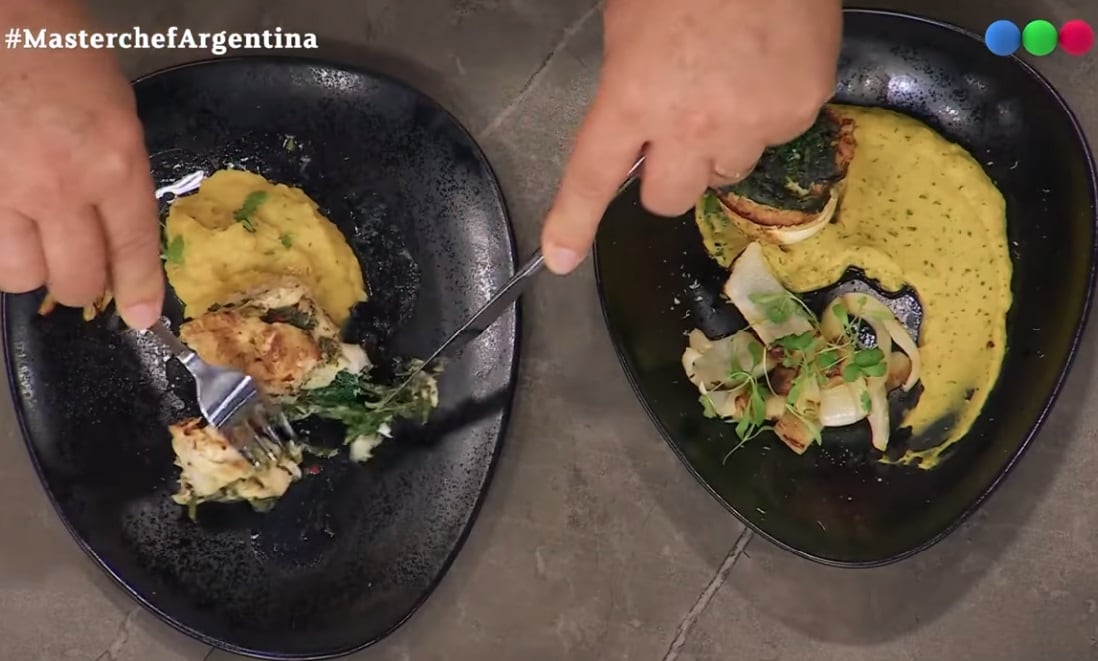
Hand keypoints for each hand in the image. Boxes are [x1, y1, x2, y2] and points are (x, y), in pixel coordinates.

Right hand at [0, 0, 161, 327]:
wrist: (2, 19)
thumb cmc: (62, 54)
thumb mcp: (118, 116)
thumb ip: (121, 178)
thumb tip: (121, 233)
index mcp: (112, 163)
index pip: (132, 249)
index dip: (139, 291)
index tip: (141, 317)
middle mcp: (59, 185)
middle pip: (75, 280)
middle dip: (83, 286)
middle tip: (81, 271)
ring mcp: (3, 190)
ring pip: (19, 275)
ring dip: (32, 268)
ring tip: (37, 241)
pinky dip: (0, 244)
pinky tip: (9, 222)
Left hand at [540, 0, 841, 273]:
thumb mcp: (629, 22)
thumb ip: (625, 81)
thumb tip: (629, 114)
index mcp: (633, 95)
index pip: (594, 175)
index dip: (573, 222)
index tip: (562, 256)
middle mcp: (691, 123)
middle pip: (668, 199)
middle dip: (668, 176)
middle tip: (676, 137)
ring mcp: (751, 122)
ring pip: (727, 172)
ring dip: (720, 147)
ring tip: (727, 87)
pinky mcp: (800, 110)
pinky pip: (776, 138)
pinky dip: (767, 114)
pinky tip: (763, 71)